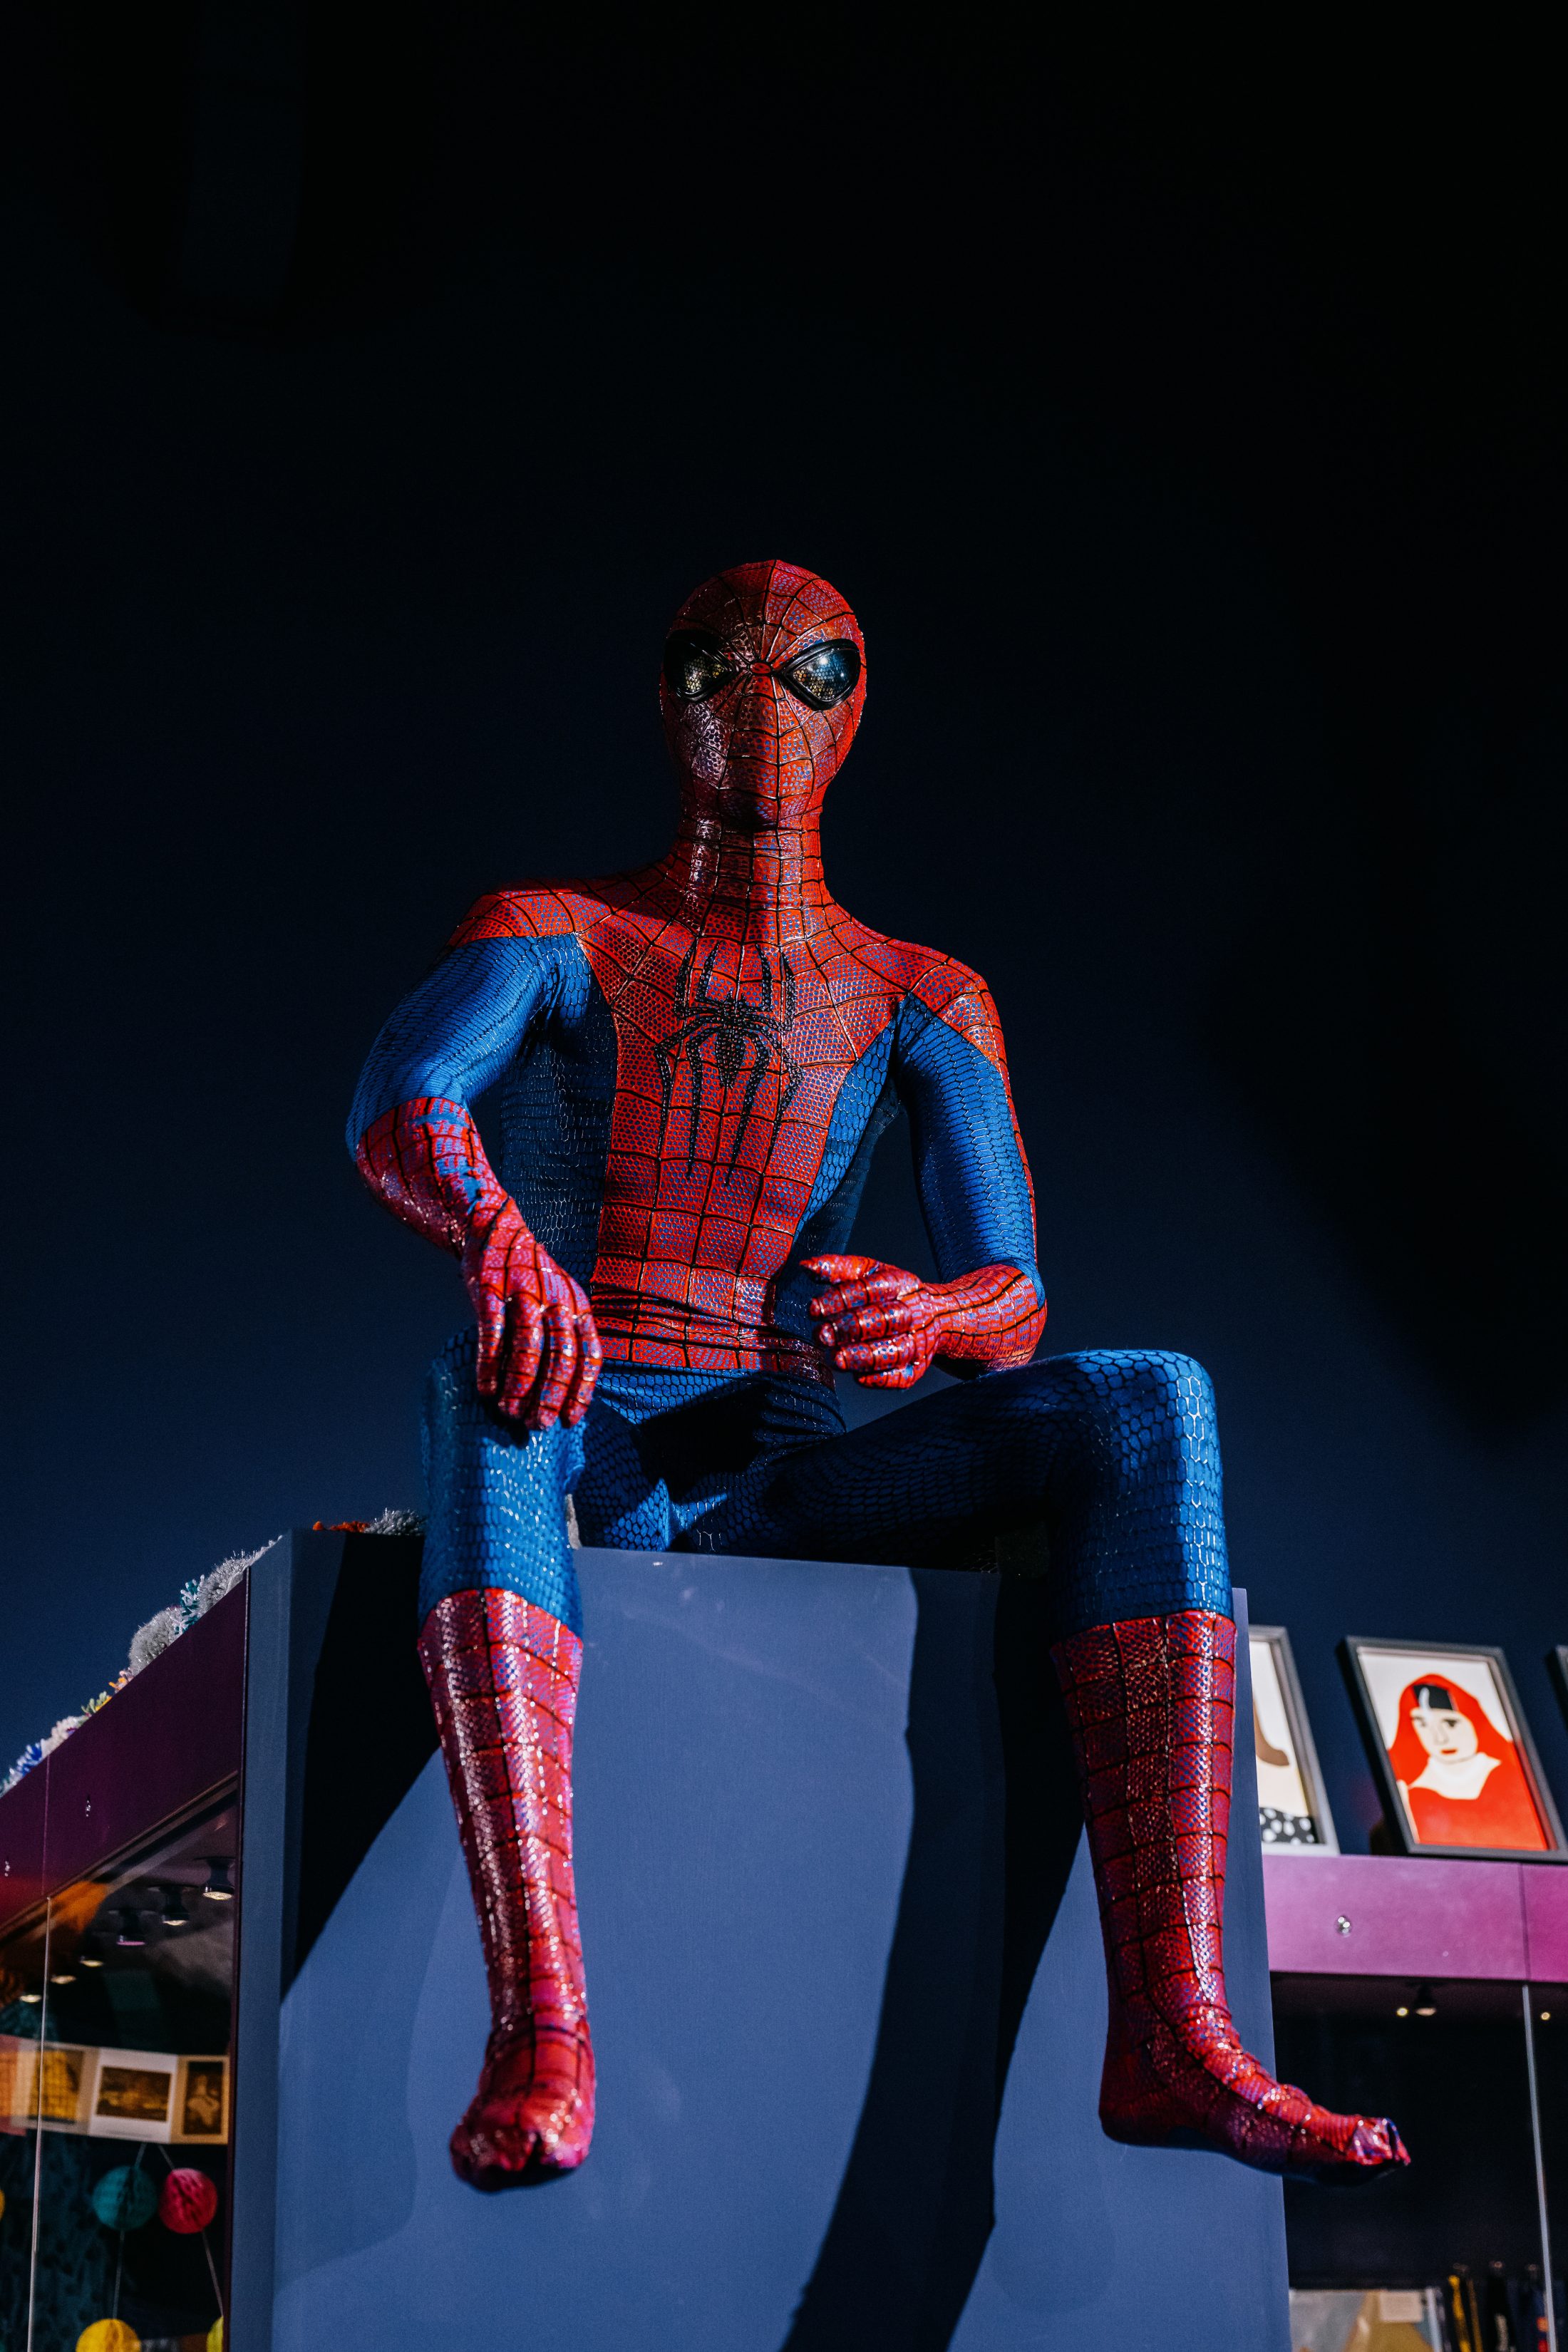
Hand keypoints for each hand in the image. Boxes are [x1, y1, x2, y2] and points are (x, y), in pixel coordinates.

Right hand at [463, 1200, 601, 1427]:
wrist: (494, 1225)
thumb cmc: (529, 1275)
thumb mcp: (559, 1297)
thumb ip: (565, 1334)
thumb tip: (564, 1391)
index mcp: (577, 1305)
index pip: (589, 1354)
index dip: (581, 1390)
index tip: (570, 1419)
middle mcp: (555, 1299)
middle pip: (561, 1356)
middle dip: (550, 1396)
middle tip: (537, 1424)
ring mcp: (523, 1294)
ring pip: (528, 1349)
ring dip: (519, 1386)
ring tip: (508, 1412)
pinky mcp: (491, 1290)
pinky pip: (492, 1334)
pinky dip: (490, 1366)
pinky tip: (485, 1389)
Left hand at [803, 1253, 1044, 1387]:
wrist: (939, 1316)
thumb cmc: (890, 1293)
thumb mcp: (869, 1273)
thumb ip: (837, 1269)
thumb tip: (805, 1267)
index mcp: (901, 1283)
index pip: (870, 1289)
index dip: (841, 1299)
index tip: (814, 1309)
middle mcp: (913, 1312)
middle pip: (883, 1320)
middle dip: (851, 1327)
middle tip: (821, 1335)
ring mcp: (919, 1341)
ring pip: (895, 1351)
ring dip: (865, 1356)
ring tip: (836, 1360)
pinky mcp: (919, 1367)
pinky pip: (903, 1377)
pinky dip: (882, 1379)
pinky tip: (859, 1378)